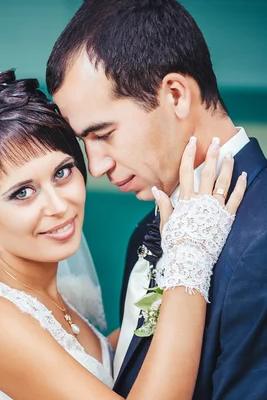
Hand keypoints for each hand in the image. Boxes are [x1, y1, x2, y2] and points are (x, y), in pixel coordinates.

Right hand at [152, 136, 245, 300]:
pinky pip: (236, 198)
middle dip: (212, 155)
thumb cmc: (175, 243)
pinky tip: (244, 175)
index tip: (192, 142)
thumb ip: (164, 204)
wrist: (189, 258)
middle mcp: (201, 200)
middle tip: (217, 141)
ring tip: (230, 155)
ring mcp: (215, 207)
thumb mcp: (166, 223)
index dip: (188, 155)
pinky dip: (241, 185)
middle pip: (207, 173)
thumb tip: (155, 189)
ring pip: (223, 182)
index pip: (185, 172)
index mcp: (185, 200)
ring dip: (227, 166)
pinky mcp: (226, 216)